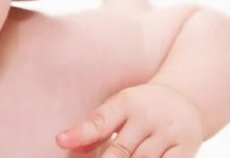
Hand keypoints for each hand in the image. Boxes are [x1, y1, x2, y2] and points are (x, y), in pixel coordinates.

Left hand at [56, 83, 203, 156]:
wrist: (185, 98)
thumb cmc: (140, 108)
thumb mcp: (117, 110)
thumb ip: (93, 128)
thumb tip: (64, 144)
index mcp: (126, 102)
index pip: (100, 121)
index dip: (80, 134)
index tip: (60, 141)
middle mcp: (147, 115)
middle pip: (121, 148)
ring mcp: (169, 131)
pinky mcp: (186, 147)